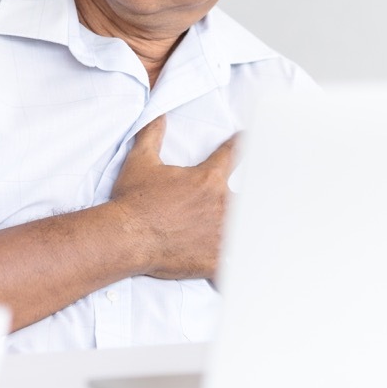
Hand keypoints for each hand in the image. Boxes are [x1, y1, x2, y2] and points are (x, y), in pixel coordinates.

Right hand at [108, 115, 237, 280]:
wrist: (126, 236)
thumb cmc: (133, 199)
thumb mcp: (141, 160)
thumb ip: (153, 134)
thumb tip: (158, 113)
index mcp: (207, 179)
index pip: (232, 155)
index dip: (240, 144)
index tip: (246, 138)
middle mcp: (221, 204)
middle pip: (246, 198)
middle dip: (245, 199)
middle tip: (253, 201)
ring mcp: (220, 234)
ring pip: (245, 231)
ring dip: (245, 231)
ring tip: (259, 237)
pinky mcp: (215, 259)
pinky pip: (235, 266)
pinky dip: (238, 268)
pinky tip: (245, 274)